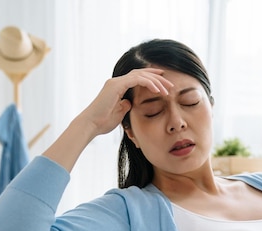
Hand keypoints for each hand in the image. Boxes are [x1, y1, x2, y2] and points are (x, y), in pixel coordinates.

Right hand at [44, 68, 173, 171]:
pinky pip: (136, 80)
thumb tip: (131, 102)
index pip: (138, 77)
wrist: (91, 125)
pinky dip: (148, 83)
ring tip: (167, 89)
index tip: (164, 82)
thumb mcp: (119, 113)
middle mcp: (116, 81)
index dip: (152, 78)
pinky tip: (158, 90)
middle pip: (141, 73)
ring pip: (141, 75)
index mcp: (118, 87)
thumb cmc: (103, 122)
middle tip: (171, 84)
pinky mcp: (116, 85)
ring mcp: (116, 82)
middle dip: (157, 77)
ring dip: (156, 81)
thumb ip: (126, 105)